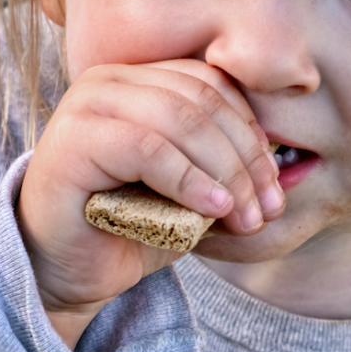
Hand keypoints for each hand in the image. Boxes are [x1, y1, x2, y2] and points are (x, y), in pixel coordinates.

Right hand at [18, 59, 283, 347]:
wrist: (67, 272)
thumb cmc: (131, 227)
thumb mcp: (192, 191)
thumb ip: (228, 169)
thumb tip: (283, 177)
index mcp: (141, 79)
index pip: (214, 86)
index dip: (252, 133)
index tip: (275, 185)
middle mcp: (111, 80)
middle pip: (203, 103)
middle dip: (246, 159)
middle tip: (266, 208)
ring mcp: (87, 104)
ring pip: (182, 121)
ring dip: (226, 173)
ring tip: (244, 216)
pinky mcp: (72, 140)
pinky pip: (149, 149)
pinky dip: (190, 180)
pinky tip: (214, 209)